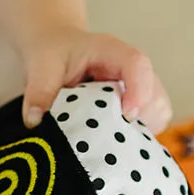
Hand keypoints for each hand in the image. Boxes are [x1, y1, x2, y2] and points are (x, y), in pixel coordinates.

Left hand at [20, 27, 172, 131]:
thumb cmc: (53, 52)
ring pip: (158, 112)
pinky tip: (114, 145)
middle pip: (155, 94)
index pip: (137, 64)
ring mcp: (138, 89)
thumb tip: (35, 121)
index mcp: (112, 52)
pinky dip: (138, 137)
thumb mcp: (42, 65)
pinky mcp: (137, 106)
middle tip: (113, 138)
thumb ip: (39, 90)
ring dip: (141, 131)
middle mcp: (132, 70)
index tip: (127, 115)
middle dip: (141, 120)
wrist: (56, 49)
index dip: (139, 90)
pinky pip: (151, 124)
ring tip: (112, 143)